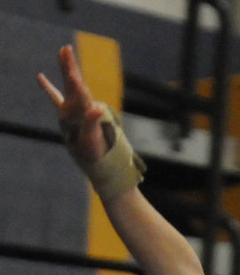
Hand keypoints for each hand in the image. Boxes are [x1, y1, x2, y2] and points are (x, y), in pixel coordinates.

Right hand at [37, 45, 107, 163]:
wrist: (96, 158)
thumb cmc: (96, 150)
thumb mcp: (93, 137)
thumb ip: (93, 121)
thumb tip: (97, 107)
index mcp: (86, 111)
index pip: (81, 93)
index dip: (77, 84)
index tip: (73, 73)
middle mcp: (80, 106)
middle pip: (75, 82)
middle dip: (70, 66)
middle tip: (67, 48)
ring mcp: (73, 108)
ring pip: (68, 84)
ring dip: (65, 69)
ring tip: (63, 52)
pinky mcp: (66, 113)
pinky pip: (55, 97)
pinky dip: (48, 88)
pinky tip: (39, 76)